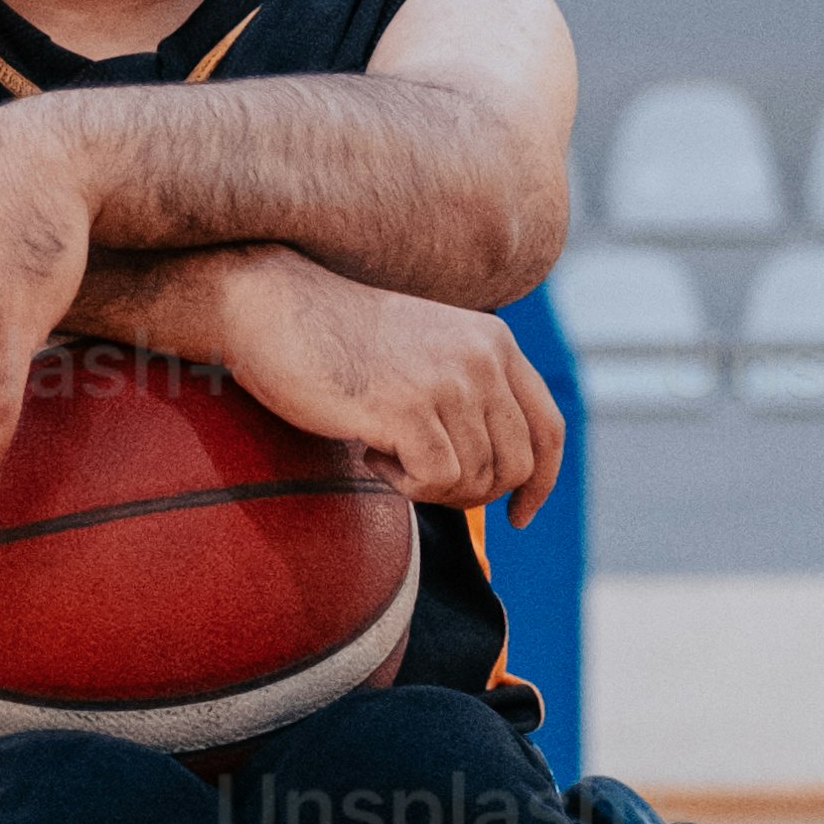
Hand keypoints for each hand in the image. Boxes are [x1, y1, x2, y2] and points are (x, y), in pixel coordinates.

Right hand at [205, 251, 566, 527]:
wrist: (275, 306)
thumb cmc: (338, 337)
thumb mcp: (428, 351)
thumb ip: (469, 391)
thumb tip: (497, 473)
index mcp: (495, 343)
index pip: (548, 429)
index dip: (540, 483)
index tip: (518, 516)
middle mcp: (484, 359)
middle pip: (516, 466)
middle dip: (473, 494)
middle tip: (421, 482)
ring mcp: (450, 383)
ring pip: (474, 480)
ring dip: (428, 486)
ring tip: (385, 452)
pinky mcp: (411, 409)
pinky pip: (435, 481)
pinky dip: (403, 484)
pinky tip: (369, 452)